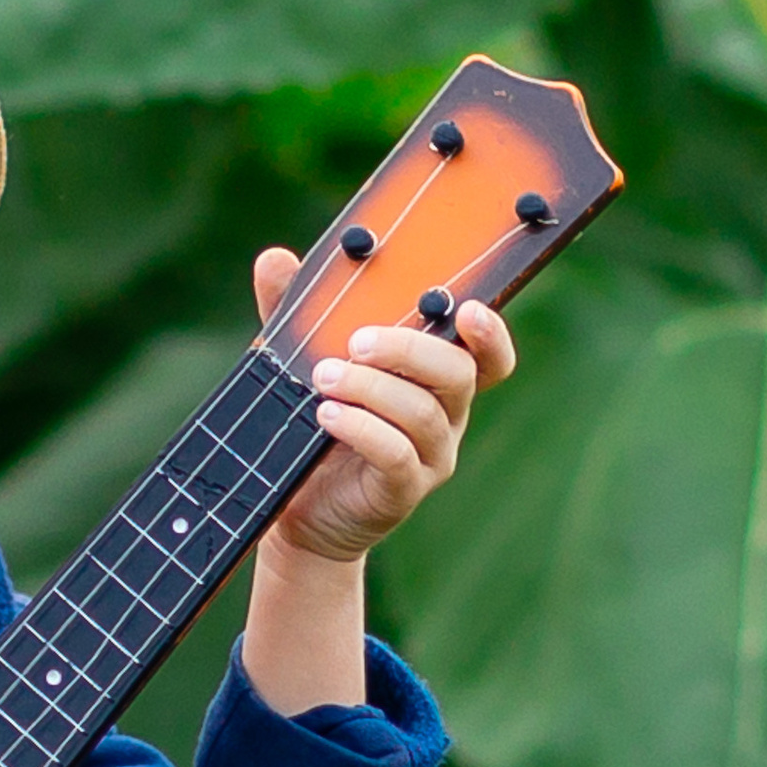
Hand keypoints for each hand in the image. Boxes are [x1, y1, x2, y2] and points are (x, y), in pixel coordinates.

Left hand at [249, 247, 516, 571]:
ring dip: (372, 388)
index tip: (467, 309)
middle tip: (358, 341)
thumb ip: (296, 314)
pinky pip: (396, 455)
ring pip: (423, 413)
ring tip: (323, 378)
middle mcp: (446, 418)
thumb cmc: (315, 426)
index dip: (490, 333)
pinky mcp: (402, 491)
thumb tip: (275, 258)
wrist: (299, 507)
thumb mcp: (302, 362)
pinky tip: (327, 415)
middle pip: (459, 374)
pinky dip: (362, 429)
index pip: (487, 356)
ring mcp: (429, 458)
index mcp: (436, 381)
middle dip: (411, 350)